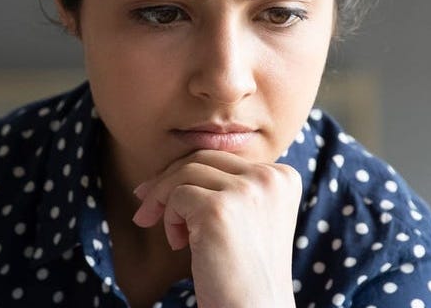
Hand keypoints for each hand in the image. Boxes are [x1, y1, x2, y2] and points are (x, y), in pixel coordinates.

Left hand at [132, 149, 301, 307]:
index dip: (190, 175)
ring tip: (175, 237)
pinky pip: (176, 196)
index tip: (168, 199)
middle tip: (147, 209)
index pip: (224, 158)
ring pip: (185, 173)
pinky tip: (180, 245)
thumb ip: (227, 188)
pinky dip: (169, 219)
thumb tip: (171, 169)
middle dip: (168, 180)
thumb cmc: (246, 273)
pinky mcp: (219, 210)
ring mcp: (247, 191)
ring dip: (165, 201)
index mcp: (283, 177)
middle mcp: (271, 178)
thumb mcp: (248, 219)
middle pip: (203, 158)